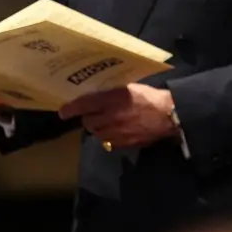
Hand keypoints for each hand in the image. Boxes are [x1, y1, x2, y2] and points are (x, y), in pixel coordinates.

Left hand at [58, 85, 176, 148]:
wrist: (168, 115)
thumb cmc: (151, 97)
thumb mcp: (130, 88)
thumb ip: (113, 93)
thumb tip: (98, 97)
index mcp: (112, 100)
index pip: (85, 104)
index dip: (71, 108)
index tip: (62, 112)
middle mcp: (110, 117)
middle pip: (88, 122)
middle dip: (89, 118)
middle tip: (95, 113)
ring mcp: (116, 132)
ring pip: (97, 133)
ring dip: (98, 128)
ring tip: (107, 122)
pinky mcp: (124, 143)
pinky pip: (110, 141)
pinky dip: (110, 136)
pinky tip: (119, 130)